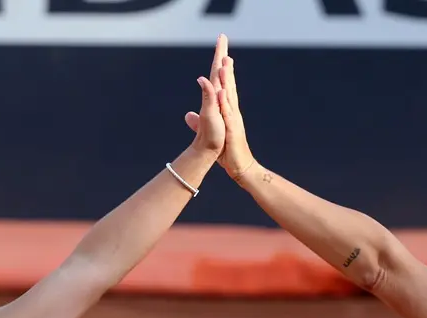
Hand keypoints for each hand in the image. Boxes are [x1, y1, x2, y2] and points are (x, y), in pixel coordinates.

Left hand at [186, 34, 254, 178]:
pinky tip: (221, 92)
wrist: (238, 165)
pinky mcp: (232, 129)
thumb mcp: (210, 132)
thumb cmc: (225, 149)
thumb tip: (188, 115)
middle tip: (223, 44)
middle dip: (225, 63)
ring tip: (224, 61)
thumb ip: (198, 121)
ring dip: (227, 78)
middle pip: (227, 82)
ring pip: (229, 94)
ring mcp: (233, 117)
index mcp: (225, 108)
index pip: (221, 83)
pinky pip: (228, 113)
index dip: (220, 67)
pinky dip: (225, 102)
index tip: (220, 49)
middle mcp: (231, 109)